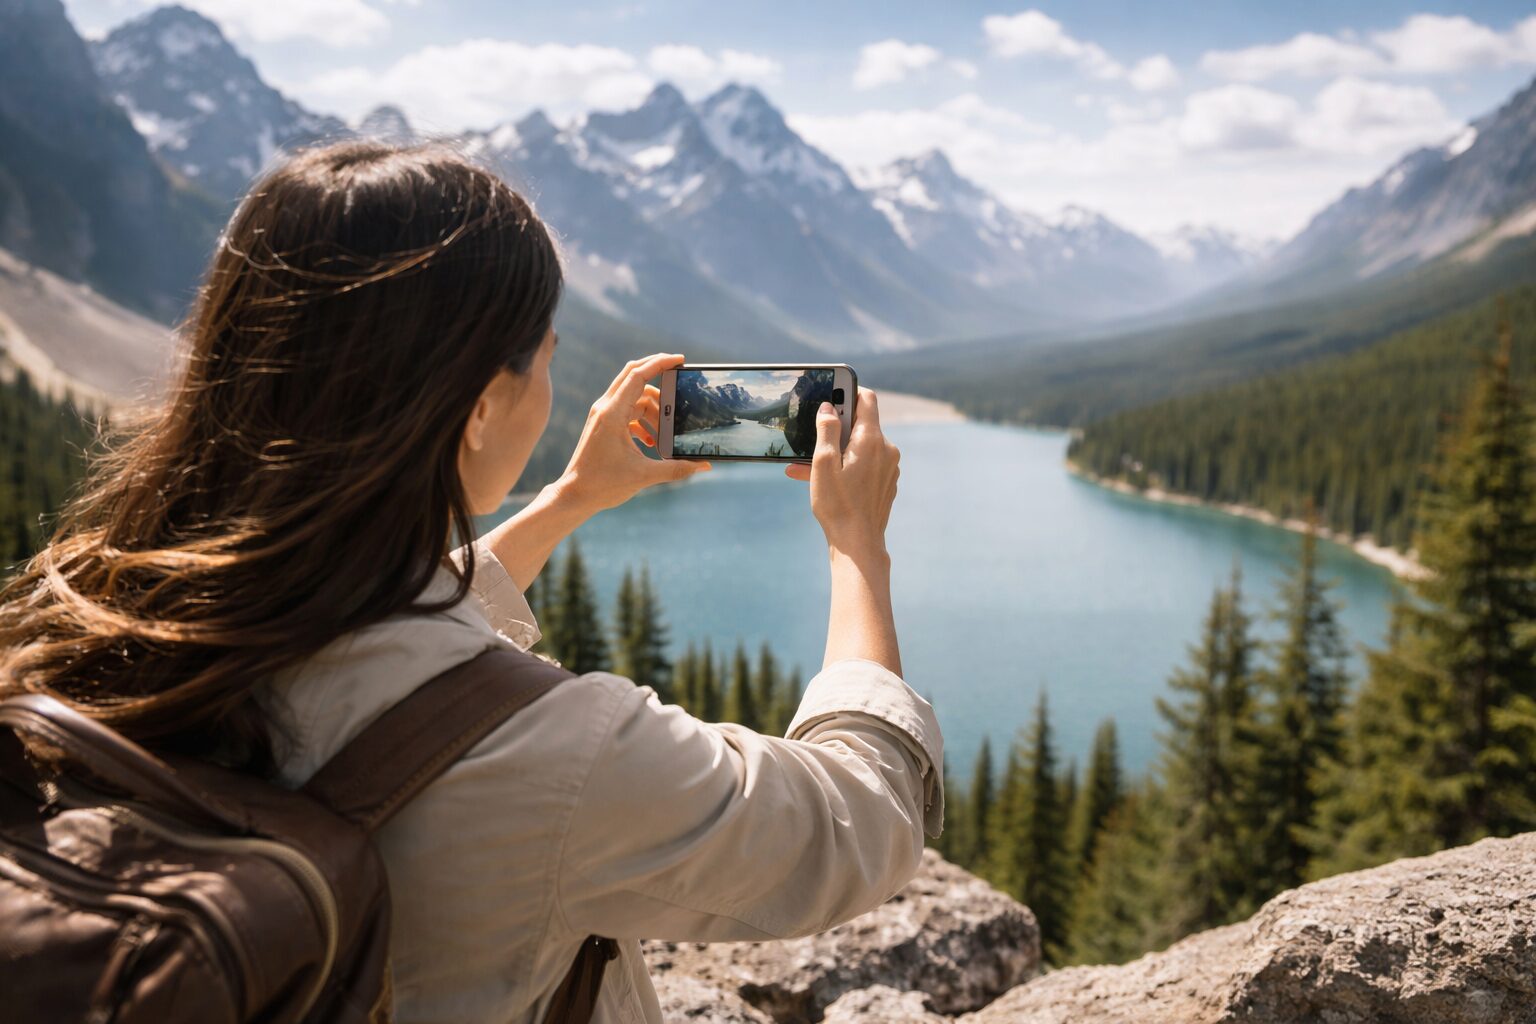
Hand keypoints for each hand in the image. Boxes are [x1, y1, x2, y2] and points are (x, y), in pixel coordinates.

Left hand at [557, 353, 710, 513]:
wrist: (575, 495)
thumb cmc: (603, 485)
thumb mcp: (644, 476)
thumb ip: (677, 469)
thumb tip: (705, 466)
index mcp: (612, 413)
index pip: (637, 375)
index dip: (659, 363)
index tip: (680, 360)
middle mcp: (605, 408)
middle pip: (633, 375)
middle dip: (657, 373)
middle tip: (679, 377)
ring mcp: (602, 415)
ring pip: (633, 397)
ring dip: (653, 408)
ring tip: (667, 430)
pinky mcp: (603, 425)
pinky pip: (627, 411)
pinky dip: (642, 420)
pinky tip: (651, 441)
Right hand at [786, 388, 898, 557]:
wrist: (858, 543)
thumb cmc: (837, 504)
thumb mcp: (823, 463)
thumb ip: (825, 430)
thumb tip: (828, 408)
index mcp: (871, 440)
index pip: (867, 398)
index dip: (849, 391)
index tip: (832, 393)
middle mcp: (886, 449)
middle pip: (862, 424)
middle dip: (836, 428)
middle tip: (812, 436)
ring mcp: (889, 467)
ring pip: (860, 447)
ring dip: (837, 451)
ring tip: (807, 466)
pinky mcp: (887, 482)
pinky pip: (866, 465)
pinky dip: (847, 466)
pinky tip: (826, 480)